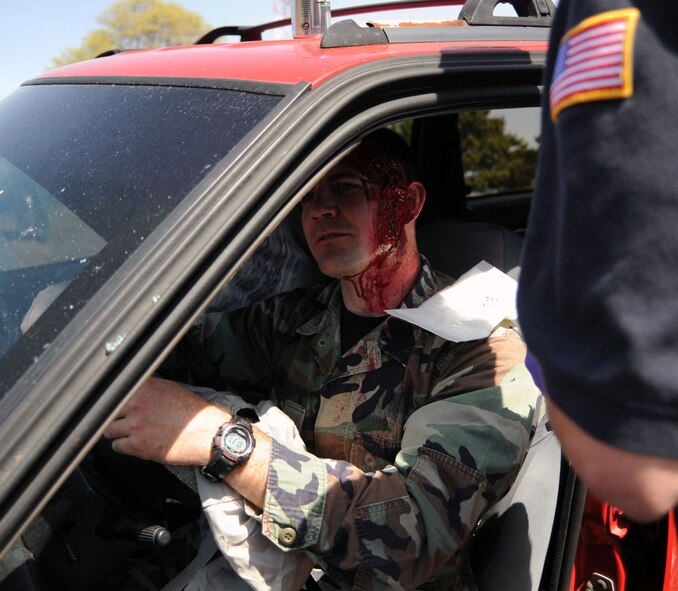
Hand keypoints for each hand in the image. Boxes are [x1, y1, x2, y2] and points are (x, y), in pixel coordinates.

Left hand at [103, 377, 228, 465]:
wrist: (207, 433)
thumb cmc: (193, 413)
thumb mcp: (171, 389)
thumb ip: (148, 388)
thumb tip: (134, 389)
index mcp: (145, 388)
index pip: (115, 391)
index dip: (116, 400)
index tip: (118, 405)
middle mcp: (137, 404)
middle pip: (108, 411)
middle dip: (116, 416)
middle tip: (125, 420)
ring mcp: (135, 425)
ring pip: (109, 430)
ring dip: (118, 432)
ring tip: (131, 433)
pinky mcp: (137, 445)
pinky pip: (117, 446)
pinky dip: (124, 446)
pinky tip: (136, 443)